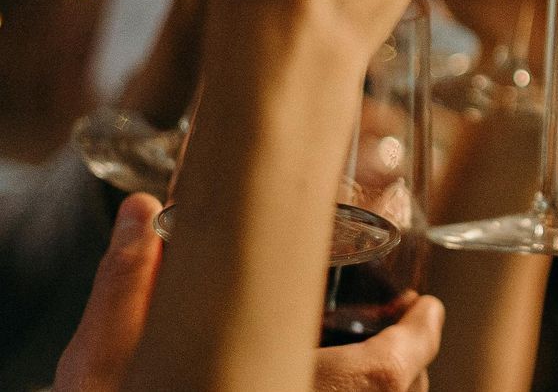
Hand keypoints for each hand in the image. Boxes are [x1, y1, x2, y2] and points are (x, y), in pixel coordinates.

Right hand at [52, 191, 442, 391]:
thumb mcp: (102, 361)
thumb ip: (123, 283)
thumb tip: (136, 207)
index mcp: (271, 385)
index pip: (379, 376)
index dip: (419, 341)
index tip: (431, 308)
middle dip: (412, 362)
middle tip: (414, 322)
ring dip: (390, 387)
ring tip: (390, 353)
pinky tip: (346, 384)